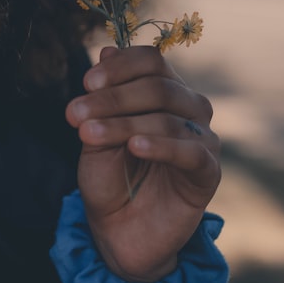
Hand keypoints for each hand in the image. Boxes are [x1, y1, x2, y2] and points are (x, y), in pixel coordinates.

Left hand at [65, 46, 221, 282]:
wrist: (118, 232)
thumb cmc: (110, 179)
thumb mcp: (96, 135)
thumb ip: (103, 98)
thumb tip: (106, 50)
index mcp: (164, 92)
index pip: (151, 61)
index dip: (120, 67)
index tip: (86, 82)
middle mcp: (189, 109)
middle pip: (158, 86)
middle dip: (112, 98)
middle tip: (74, 115)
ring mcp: (203, 139)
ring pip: (167, 118)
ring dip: (122, 124)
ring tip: (87, 135)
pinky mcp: (208, 173)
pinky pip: (191, 152)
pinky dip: (162, 146)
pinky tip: (134, 147)